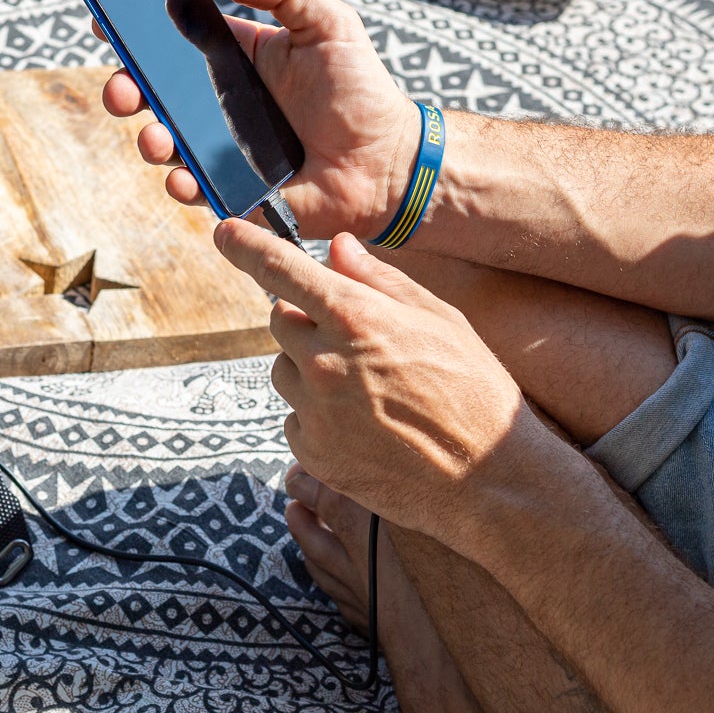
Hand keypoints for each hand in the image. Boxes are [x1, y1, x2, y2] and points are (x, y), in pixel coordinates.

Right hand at [100, 0, 422, 239]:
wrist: (389, 161)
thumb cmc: (361, 89)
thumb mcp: (329, 21)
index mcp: (232, 57)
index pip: (171, 39)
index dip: (134, 29)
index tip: (105, 18)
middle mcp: (217, 103)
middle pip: (153, 93)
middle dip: (126, 88)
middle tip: (124, 87)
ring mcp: (221, 149)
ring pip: (164, 143)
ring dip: (148, 140)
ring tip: (156, 138)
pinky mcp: (234, 191)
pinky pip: (196, 190)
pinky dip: (182, 185)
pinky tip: (184, 178)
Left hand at [215, 217, 558, 547]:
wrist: (489, 480)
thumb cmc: (475, 390)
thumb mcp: (441, 320)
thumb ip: (380, 280)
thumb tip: (337, 247)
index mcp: (356, 317)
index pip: (279, 268)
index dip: (245, 245)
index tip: (224, 233)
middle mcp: (324, 362)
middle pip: (279, 320)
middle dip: (306, 320)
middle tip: (356, 340)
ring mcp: (314, 412)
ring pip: (284, 370)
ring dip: (310, 369)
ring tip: (368, 390)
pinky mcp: (312, 454)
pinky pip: (295, 417)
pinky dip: (317, 414)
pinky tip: (365, 424)